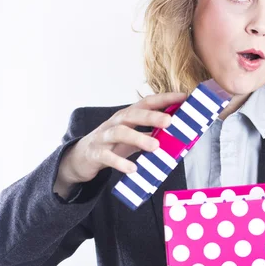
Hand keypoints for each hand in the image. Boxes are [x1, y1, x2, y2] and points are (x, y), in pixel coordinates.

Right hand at [58, 92, 187, 184]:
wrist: (81, 157)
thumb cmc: (113, 145)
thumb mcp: (133, 137)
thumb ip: (151, 134)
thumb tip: (177, 136)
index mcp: (127, 116)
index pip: (147, 102)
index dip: (164, 99)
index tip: (183, 97)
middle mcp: (115, 122)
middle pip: (133, 114)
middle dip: (152, 116)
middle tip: (170, 121)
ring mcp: (104, 137)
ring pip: (119, 132)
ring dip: (138, 138)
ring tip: (155, 146)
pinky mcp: (95, 153)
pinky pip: (107, 157)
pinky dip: (120, 162)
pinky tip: (133, 169)